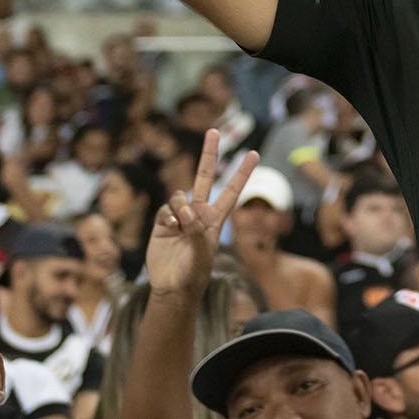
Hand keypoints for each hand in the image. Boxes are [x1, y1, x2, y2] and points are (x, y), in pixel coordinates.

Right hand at [144, 128, 257, 297]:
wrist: (173, 288)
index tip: (254, 154)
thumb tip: (185, 212)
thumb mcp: (203, 253)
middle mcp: (199, 213)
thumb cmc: (195, 273)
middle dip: (209, 153)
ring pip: (180, 195)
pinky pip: (165, 209)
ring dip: (181, 206)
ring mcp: (180, 216)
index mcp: (216, 218)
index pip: (232, 190)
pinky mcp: (163, 222)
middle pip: (204, 176)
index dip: (243, 172)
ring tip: (181, 225)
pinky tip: (170, 228)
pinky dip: (168, 216)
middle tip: (213, 130)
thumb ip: (197, 231)